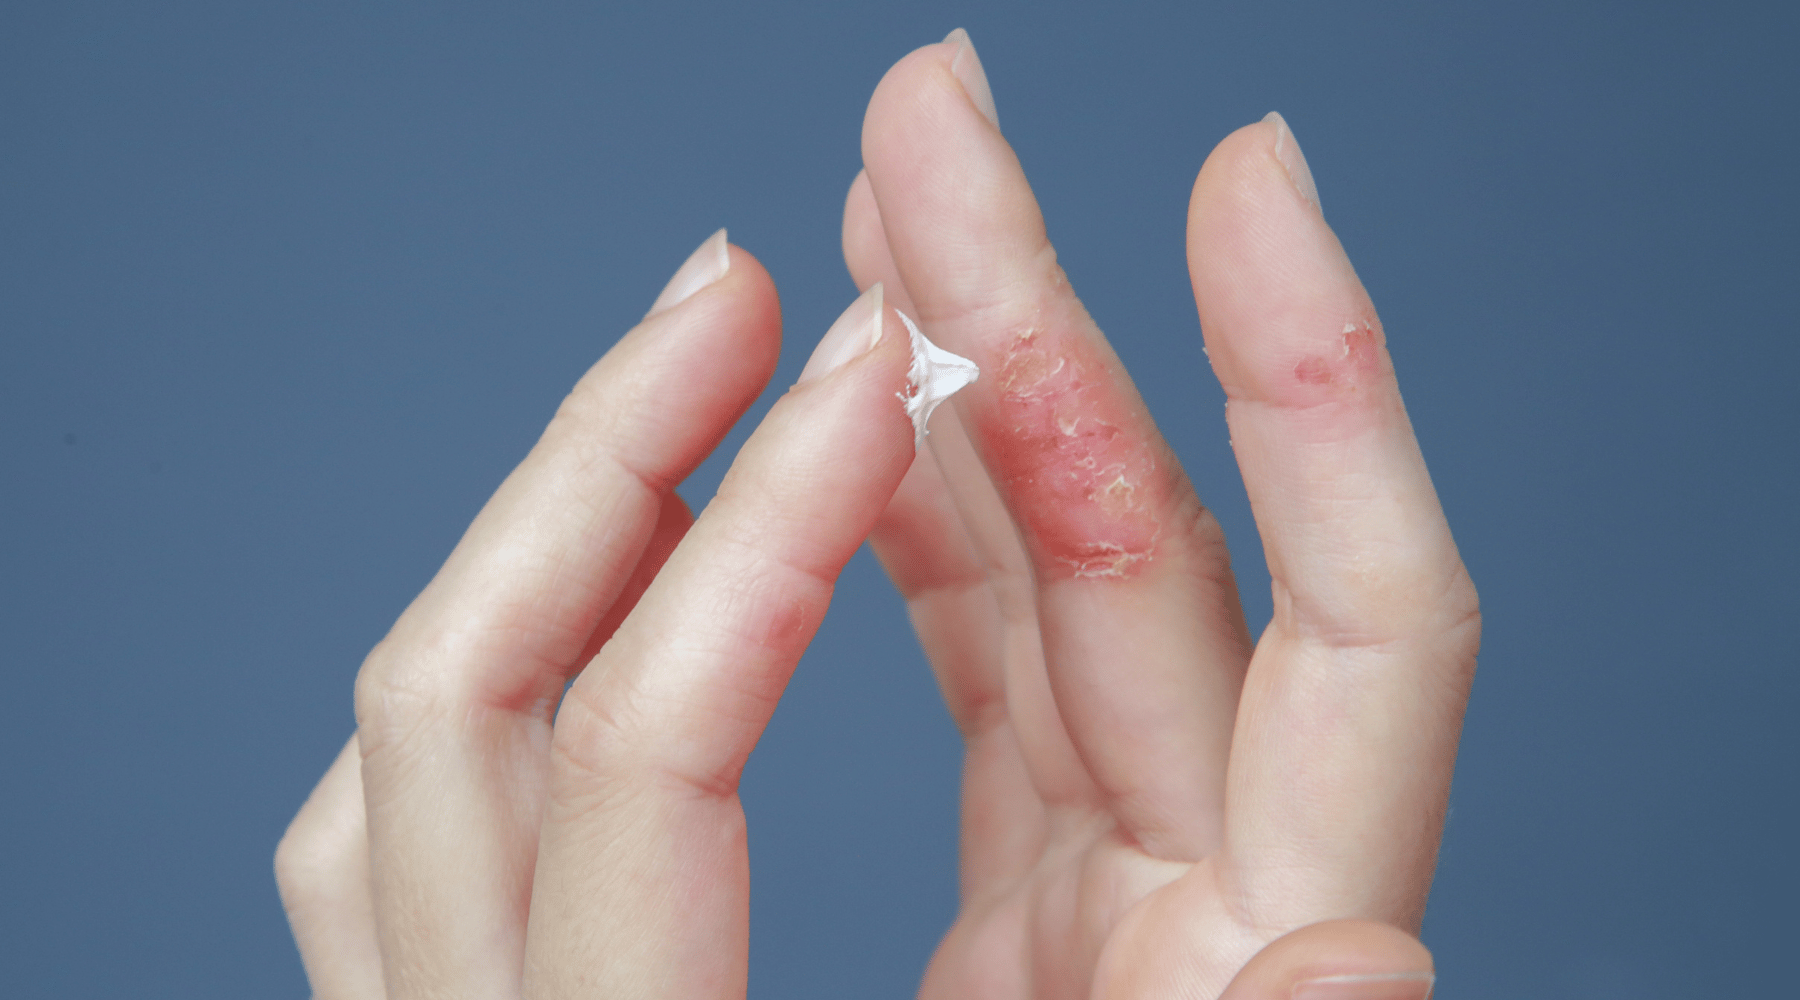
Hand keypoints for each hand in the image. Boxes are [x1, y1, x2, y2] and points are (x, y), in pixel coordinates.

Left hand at [276, 233, 931, 997]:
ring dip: (551, 536)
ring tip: (694, 413)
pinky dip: (511, 658)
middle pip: (454, 692)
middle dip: (609, 453)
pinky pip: (392, 812)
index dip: (763, 536)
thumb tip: (1182, 901)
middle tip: (740, 302)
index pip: (635, 760)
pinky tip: (628, 606)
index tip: (877, 377)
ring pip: (395, 741)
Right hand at [847, 32, 1477, 999]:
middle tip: (935, 114)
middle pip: (1142, 549)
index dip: (1322, 392)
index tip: (1256, 178)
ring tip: (873, 218)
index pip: (1353, 624)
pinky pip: (969, 673)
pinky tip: (856, 433)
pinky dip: (905, 540)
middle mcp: (1204, 892)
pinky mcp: (1018, 909)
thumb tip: (1368, 969)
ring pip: (1030, 582)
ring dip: (947, 386)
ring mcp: (1104, 886)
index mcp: (1268, 961)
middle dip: (1028, 311)